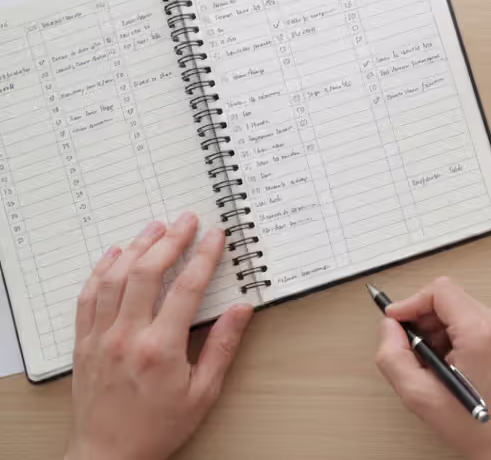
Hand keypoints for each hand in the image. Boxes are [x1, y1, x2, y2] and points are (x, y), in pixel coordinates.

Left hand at [66, 211, 253, 459]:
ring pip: (113, 279)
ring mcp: (100, 338)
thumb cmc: (158, 428)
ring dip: (136, 248)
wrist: (108, 455)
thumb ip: (222, 347)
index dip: (204, 257)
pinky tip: (113, 255)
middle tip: (186, 220)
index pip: (186, 289)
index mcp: (161, 349)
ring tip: (155, 228)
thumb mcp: (203, 393)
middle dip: (169, 241)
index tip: (215, 236)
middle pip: (146, 274)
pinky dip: (99, 271)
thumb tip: (242, 311)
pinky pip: (87, 298)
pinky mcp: (83, 344)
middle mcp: (126, 337)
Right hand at [375, 278, 490, 459]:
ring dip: (436, 329)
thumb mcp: (419, 394)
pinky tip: (445, 363)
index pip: (440, 291)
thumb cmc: (474, 425)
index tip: (394, 320)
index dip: (411, 302)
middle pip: (449, 297)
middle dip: (422, 318)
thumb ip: (393, 356)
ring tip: (430, 362)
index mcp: (480, 332)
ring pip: (458, 309)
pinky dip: (450, 336)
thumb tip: (388, 326)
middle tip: (410, 348)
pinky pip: (470, 321)